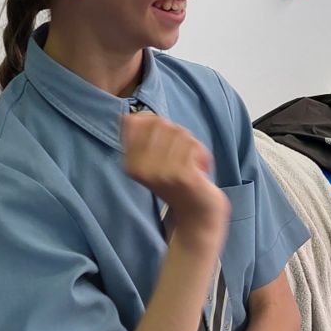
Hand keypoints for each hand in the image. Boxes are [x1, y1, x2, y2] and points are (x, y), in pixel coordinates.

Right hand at [121, 112, 227, 236]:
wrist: (197, 213)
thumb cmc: (177, 181)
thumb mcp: (152, 161)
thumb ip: (143, 138)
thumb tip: (130, 117)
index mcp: (129, 164)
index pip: (138, 121)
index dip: (157, 124)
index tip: (166, 143)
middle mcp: (141, 168)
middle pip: (160, 123)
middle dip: (176, 134)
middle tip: (181, 156)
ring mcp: (161, 172)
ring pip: (180, 133)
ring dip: (191, 145)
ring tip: (191, 163)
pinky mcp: (182, 175)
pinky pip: (193, 146)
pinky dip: (201, 154)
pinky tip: (200, 169)